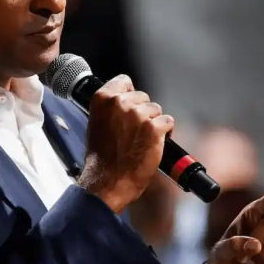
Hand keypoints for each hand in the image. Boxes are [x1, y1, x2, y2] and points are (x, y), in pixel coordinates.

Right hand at [77, 75, 172, 213]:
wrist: (107, 182)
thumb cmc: (101, 158)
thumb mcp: (96, 124)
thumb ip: (109, 110)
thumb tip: (123, 103)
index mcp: (102, 98)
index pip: (124, 81)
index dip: (130, 94)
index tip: (131, 106)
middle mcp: (120, 103)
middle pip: (143, 97)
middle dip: (143, 112)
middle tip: (136, 132)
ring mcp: (138, 115)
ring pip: (157, 110)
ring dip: (154, 124)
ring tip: (143, 140)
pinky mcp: (153, 128)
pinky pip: (168, 122)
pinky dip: (166, 133)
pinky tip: (156, 144)